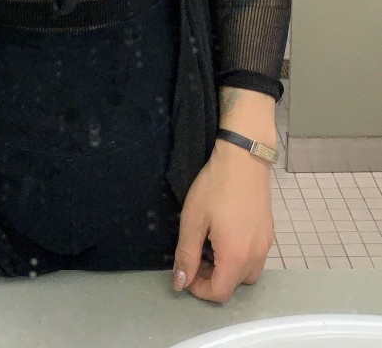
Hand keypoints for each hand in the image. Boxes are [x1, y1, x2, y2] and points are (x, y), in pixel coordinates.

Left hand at [172, 141, 275, 303]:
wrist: (244, 158)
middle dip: (211, 279)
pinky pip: (255, 258)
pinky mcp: (269, 233)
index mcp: (236, 257)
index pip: (219, 293)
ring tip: (211, 246)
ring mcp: (266, 245)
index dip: (199, 289)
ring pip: (247, 274)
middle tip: (196, 256)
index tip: (187, 270)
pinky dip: (239, 257)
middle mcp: (256, 257)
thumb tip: (180, 284)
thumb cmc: (215, 187)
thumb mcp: (193, 220)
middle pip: (234, 286)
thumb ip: (186, 255)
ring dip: (227, 270)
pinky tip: (226, 234)